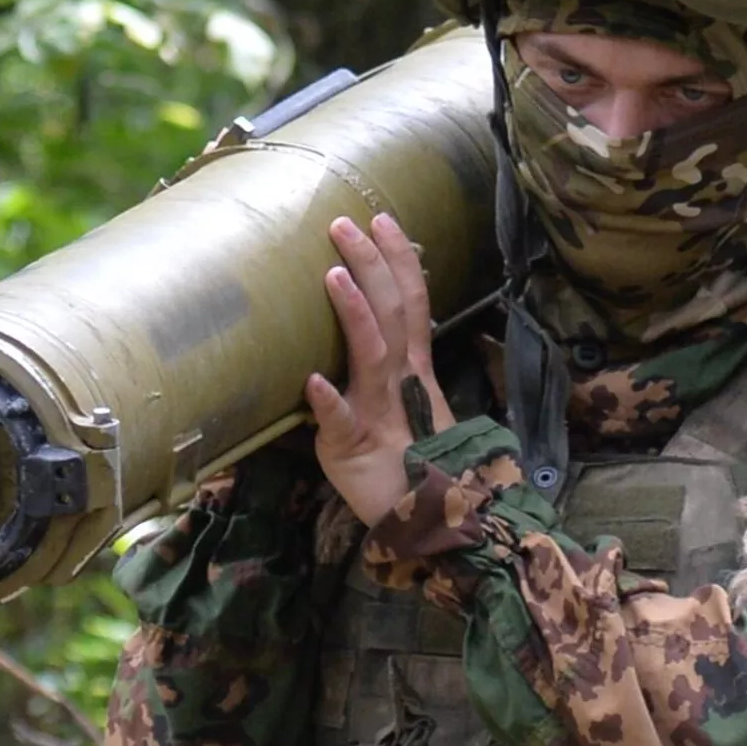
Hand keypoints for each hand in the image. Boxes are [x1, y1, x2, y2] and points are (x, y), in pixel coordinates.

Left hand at [306, 213, 455, 526]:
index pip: (410, 303)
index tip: (382, 217)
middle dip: (371, 265)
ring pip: (371, 355)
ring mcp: (380, 413)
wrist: (432, 528)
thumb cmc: (406, 467)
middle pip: (392, 313)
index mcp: (412, 372)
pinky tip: (314, 381)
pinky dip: (330, 401)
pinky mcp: (355, 450)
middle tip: (344, 223)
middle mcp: (400, 383)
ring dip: (353, 313)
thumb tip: (356, 337)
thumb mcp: (396, 411)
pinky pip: (343, 423)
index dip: (399, 260)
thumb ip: (381, 372)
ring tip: (333, 275)